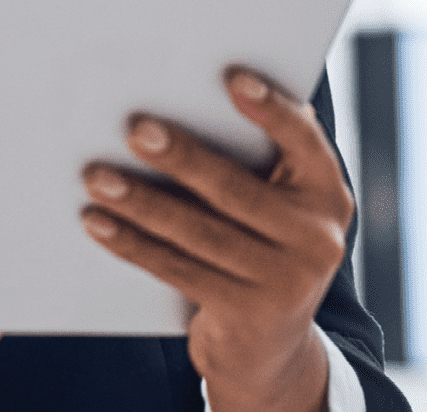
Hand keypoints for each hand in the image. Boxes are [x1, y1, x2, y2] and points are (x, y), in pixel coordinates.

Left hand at [80, 70, 352, 411]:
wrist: (273, 349)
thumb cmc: (266, 246)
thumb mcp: (284, 204)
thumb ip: (267, 156)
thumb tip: (222, 88)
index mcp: (328, 193)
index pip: (304, 142)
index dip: (271, 109)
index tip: (230, 77)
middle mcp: (317, 238)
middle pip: (236, 189)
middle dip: (181, 156)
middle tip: (134, 128)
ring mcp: (284, 282)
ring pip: (199, 232)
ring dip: (141, 203)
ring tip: (97, 175)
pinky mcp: (244, 315)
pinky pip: (178, 270)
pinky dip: (133, 244)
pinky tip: (98, 222)